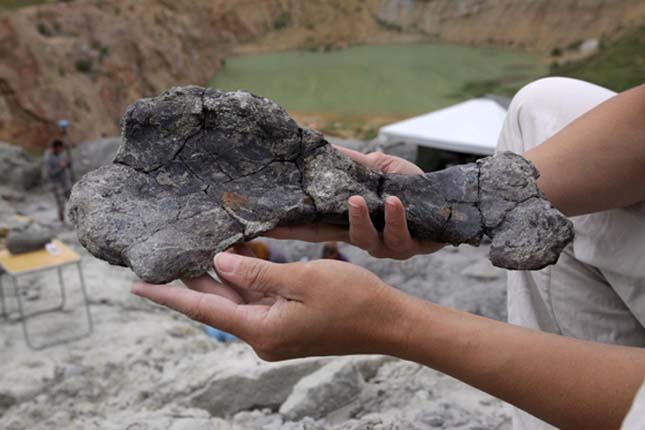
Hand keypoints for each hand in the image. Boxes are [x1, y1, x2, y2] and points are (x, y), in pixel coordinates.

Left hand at [131, 252, 414, 359]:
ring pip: (238, 300)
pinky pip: (258, 301)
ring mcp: (276, 331)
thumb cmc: (351, 300)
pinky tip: (241, 258)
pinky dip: (248, 280)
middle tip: (169, 251)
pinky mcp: (289, 324)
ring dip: (223, 276)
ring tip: (199, 249)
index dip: (168, 295)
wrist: (389, 323)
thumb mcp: (300, 280)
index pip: (203, 309)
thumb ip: (256, 273)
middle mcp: (262, 336)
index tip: (136, 286)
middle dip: (194, 278)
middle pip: (218, 303)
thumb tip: (219, 263)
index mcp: (261, 330)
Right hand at [267, 145, 443, 258]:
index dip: (287, 226)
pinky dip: (395, 217)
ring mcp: (383, 246)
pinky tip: (395, 201)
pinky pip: (398, 236)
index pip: (311, 225)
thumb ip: (351, 163)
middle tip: (284, 220)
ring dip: (358, 219)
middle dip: (301, 232)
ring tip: (358, 200)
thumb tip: (321, 144)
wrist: (448, 200)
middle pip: (324, 238)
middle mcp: (360, 237)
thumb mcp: (377, 169)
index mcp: (348, 220)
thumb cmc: (410, 186)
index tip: (262, 223)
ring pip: (362, 239)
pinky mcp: (408, 247)